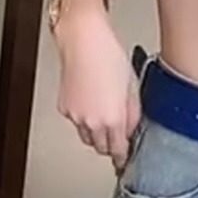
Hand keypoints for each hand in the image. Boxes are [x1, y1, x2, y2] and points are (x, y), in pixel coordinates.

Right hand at [56, 10, 139, 169]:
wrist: (83, 39)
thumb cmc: (108, 56)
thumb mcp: (132, 88)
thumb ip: (133, 115)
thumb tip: (131, 131)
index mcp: (112, 119)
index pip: (118, 152)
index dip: (123, 156)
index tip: (125, 159)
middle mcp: (92, 122)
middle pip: (101, 148)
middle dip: (109, 144)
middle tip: (116, 135)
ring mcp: (76, 116)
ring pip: (87, 137)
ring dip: (96, 134)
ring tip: (103, 117)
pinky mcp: (64, 108)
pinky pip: (76, 122)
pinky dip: (83, 119)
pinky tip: (90, 103)